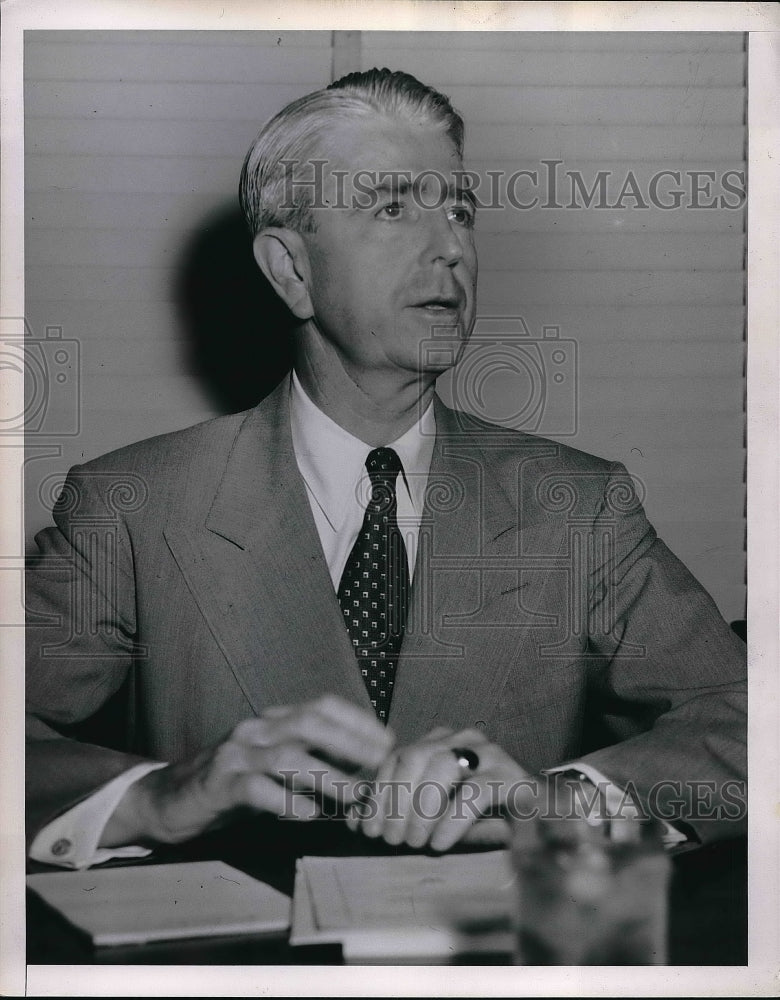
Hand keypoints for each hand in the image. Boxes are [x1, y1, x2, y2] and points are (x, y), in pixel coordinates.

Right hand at [100, 694, 394, 846]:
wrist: (167, 800)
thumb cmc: (231, 785)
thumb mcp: (272, 767)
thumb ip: (310, 763)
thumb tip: (363, 771)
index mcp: (271, 721)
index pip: (321, 706)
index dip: (357, 720)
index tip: (387, 740)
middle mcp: (255, 730)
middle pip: (309, 723)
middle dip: (350, 741)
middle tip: (381, 763)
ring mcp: (235, 755)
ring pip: (287, 756)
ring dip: (328, 775)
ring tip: (356, 796)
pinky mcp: (217, 786)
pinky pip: (256, 790)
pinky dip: (286, 801)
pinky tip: (309, 815)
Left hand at [346, 726, 531, 852]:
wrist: (539, 821)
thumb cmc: (478, 819)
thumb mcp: (432, 815)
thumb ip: (396, 812)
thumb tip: (354, 821)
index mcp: (439, 741)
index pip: (395, 757)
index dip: (377, 795)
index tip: (368, 831)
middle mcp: (462, 739)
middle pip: (414, 757)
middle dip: (397, 802)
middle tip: (393, 840)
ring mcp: (490, 754)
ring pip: (441, 767)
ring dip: (421, 810)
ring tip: (416, 842)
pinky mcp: (513, 778)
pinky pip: (474, 792)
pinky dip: (450, 820)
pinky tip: (439, 843)